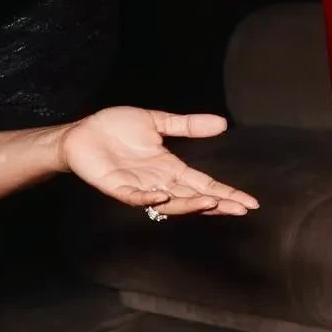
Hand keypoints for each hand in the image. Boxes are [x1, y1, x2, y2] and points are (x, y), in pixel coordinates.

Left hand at [60, 107, 258, 216]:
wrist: (82, 132)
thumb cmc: (115, 128)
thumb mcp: (156, 122)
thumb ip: (187, 126)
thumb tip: (222, 123)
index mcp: (169, 168)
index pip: (203, 184)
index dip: (226, 192)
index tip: (248, 202)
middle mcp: (158, 182)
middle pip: (193, 197)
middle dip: (217, 203)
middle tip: (240, 208)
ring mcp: (138, 187)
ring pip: (169, 203)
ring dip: (189, 204)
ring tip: (211, 202)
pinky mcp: (117, 187)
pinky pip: (135, 197)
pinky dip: (148, 199)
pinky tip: (163, 196)